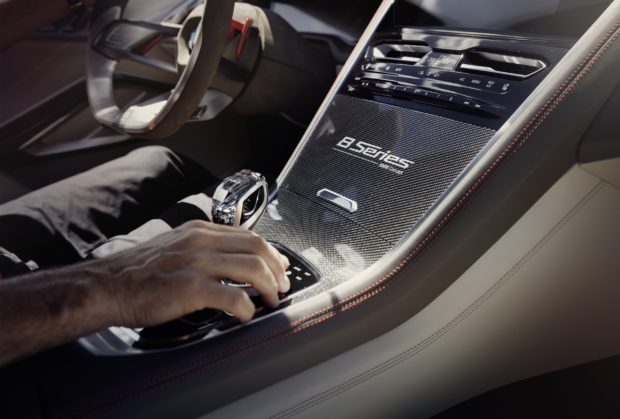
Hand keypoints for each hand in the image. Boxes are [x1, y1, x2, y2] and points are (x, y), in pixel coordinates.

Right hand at [98, 220, 289, 325]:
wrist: (107, 285)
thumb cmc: (137, 272)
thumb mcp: (174, 246)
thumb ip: (202, 248)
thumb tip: (230, 261)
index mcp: (199, 231)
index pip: (248, 235)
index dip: (271, 252)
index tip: (279, 266)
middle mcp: (201, 242)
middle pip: (257, 248)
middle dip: (277, 269)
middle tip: (282, 286)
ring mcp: (197, 263)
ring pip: (252, 269)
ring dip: (269, 287)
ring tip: (271, 301)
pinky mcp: (191, 288)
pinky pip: (234, 297)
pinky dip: (247, 308)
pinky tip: (245, 316)